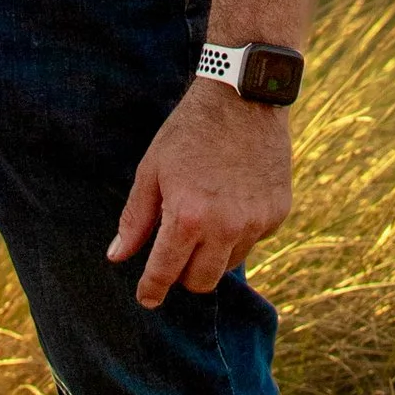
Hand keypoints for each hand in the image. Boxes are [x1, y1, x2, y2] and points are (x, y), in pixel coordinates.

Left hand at [107, 84, 292, 308]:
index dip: (152, 290)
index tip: (147, 298)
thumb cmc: (190, 130)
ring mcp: (256, 222)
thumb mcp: (153, 169)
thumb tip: (116, 257)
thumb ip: (136, 218)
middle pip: (201, 282)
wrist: (244, 96)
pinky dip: (239, 232)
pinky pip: (253, 241)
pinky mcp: (278, 214)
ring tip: (206, 214)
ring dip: (213, 253)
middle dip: (183, 274)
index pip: (166, 273)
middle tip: (175, 250)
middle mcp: (226, 227)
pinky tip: (233, 199)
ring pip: (228, 264)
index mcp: (188, 217)